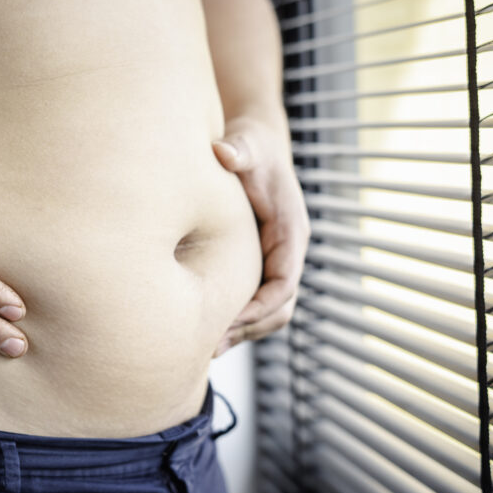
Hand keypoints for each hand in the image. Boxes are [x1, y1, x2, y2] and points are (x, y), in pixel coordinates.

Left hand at [210, 114, 309, 356]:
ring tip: (205, 349)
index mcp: (291, 232)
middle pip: (279, 308)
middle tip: (211, 345)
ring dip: (241, 331)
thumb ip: (239, 149)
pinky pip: (252, 301)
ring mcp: (272, 261)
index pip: (285, 283)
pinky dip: (233, 318)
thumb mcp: (247, 143)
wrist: (255, 145)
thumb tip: (223, 152)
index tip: (230, 321)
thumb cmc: (252, 146)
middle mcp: (286, 252)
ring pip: (267, 311)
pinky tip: (201, 327)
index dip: (261, 307)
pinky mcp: (255, 265)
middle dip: (249, 329)